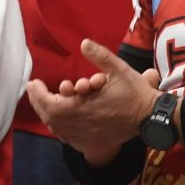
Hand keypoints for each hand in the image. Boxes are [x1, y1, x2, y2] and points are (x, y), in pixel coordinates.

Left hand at [25, 39, 160, 165]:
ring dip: (47, 114)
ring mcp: (85, 135)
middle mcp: (80, 124)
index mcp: (82, 107)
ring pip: (56, 129)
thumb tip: (84, 42)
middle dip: (38, 102)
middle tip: (34, 90)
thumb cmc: (134, 92)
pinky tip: (58, 118)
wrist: (150, 117)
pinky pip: (66, 137)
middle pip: (49, 117)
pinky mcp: (90, 142)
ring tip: (43, 101)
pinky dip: (58, 127)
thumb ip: (100, 56)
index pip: (49, 103)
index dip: (37, 94)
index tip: (33, 83)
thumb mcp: (119, 69)